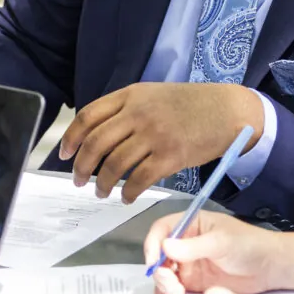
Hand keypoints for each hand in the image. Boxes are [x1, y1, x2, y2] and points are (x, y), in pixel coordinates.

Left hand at [59, 82, 262, 202]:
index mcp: (130, 96)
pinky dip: (128, 192)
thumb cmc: (190, 105)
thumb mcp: (153, 95)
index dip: (71, 138)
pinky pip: (139, 179)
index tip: (65, 154)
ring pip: (114, 164)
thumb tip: (98, 136)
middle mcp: (139, 113)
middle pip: (96, 143)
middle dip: (81, 166)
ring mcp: (154, 134)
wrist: (227, 110)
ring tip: (101, 192)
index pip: (88, 116)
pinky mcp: (170, 155)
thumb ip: (126, 109)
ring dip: (103, 183)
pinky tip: (126, 198)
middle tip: (78, 180)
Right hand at [143, 211, 293, 293]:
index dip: (153, 243)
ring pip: (163, 273)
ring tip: (178, 293)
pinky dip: (170, 293)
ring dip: (164, 283)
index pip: (162, 229)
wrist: (269, 267)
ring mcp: (187, 264)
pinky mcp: (193, 282)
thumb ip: (193, 246)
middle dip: (158, 269)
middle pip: (158, 254)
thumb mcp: (221, 241)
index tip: (154, 260)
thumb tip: (165, 247)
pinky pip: (173, 287)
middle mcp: (184, 243)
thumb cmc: (248, 244)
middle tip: (170, 282)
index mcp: (190, 224)